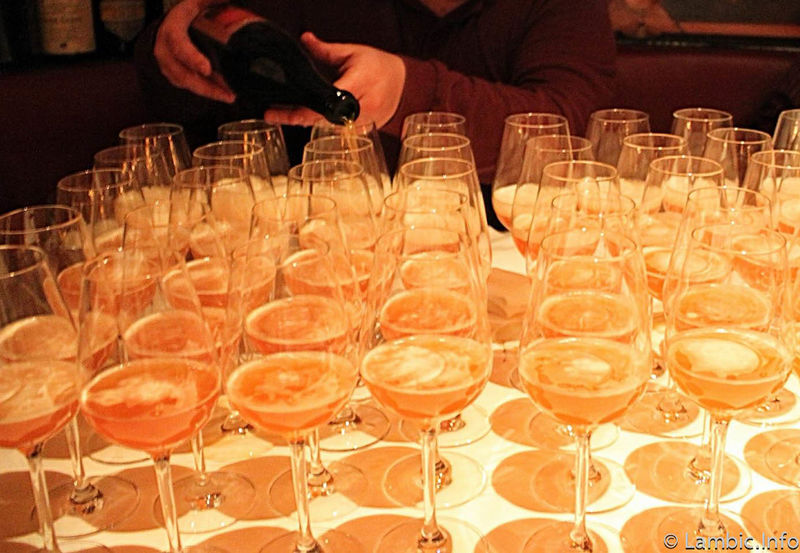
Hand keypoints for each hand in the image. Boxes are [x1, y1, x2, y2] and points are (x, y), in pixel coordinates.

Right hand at [154, 0, 235, 102]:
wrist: (175, 23)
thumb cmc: (190, 14)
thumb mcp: (198, 2)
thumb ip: (213, 2)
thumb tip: (228, 1)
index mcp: (172, 27)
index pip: (178, 44)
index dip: (191, 58)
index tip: (207, 69)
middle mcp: (164, 48)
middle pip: (182, 72)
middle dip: (206, 86)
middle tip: (227, 94)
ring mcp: (167, 64)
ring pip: (186, 83)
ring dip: (209, 92)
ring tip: (230, 96)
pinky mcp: (174, 75)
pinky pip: (189, 87)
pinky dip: (206, 92)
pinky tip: (223, 95)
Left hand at [263, 32, 405, 127]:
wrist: (403, 82)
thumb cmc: (377, 65)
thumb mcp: (351, 52)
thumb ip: (325, 50)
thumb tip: (304, 39)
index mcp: (361, 82)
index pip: (327, 100)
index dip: (303, 109)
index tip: (280, 111)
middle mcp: (366, 105)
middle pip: (325, 118)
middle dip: (297, 117)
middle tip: (272, 115)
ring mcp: (367, 121)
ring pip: (330, 127)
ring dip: (307, 122)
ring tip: (282, 116)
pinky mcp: (366, 130)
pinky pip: (339, 131)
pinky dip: (322, 125)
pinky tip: (304, 119)